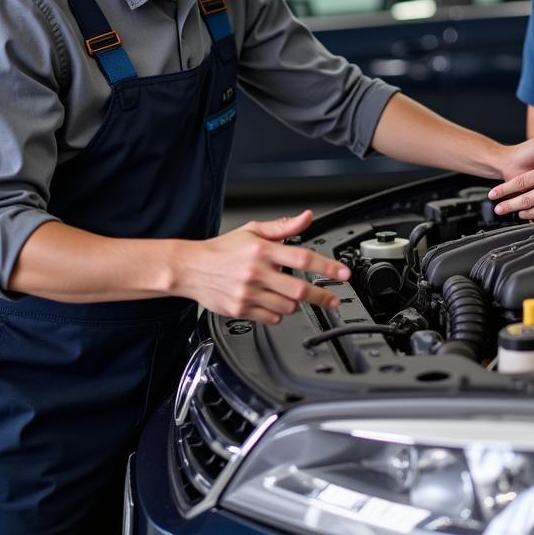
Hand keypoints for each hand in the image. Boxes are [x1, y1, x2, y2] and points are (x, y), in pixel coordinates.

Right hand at [184, 209, 350, 322]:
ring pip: (287, 306)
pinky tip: (274, 302)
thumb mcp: (253, 230)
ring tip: (292, 294)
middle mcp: (257, 273)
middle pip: (299, 289)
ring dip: (296, 303)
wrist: (190, 269)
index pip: (303, 258)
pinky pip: (271, 318)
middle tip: (334, 299)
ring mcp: (248, 294)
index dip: (327, 267)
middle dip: (322, 296)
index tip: (343, 274)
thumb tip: (307, 217)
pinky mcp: (241, 310)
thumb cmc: (222, 249)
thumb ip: (284, 226)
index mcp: (262, 250)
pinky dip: (279, 313)